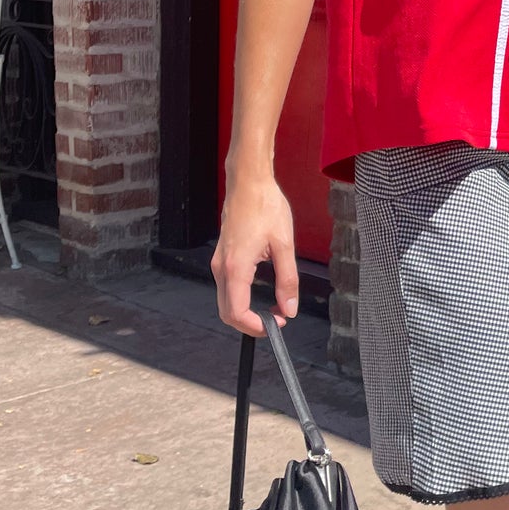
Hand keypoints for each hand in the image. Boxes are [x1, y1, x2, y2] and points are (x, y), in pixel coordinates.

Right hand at [211, 172, 297, 334]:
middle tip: (276, 320)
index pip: (236, 313)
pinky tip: (261, 294)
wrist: (248, 183)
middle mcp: (221, 267)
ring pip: (225, 302)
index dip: (256, 326)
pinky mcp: (221, 257)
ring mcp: (218, 262)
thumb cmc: (264, 206)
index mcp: (236, 266)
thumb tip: (289, 307)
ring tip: (273, 309)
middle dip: (250, 324)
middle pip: (227, 312)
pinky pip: (227, 288)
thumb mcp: (284, 245)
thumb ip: (288, 280)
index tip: (277, 324)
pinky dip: (241, 299)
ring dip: (246, 312)